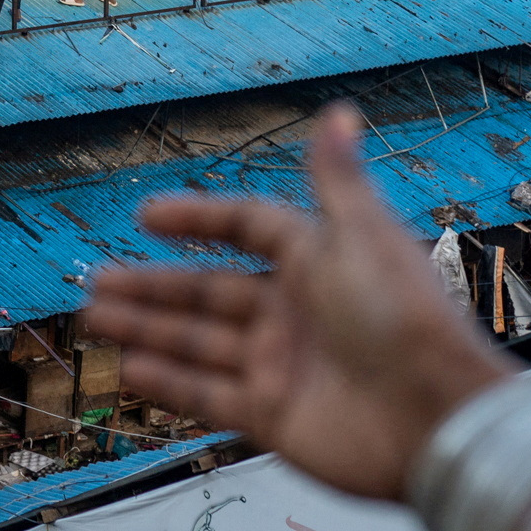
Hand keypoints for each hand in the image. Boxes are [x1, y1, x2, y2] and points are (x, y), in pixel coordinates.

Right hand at [80, 103, 514, 502]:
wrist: (436, 419)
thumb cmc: (405, 320)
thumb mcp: (363, 237)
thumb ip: (337, 179)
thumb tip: (340, 111)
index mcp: (317, 264)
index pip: (247, 231)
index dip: (199, 221)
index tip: (147, 216)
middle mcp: (294, 314)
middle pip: (208, 293)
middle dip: (152, 285)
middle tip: (97, 278)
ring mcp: (281, 367)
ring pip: (198, 343)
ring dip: (146, 328)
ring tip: (94, 317)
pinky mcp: (274, 418)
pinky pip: (209, 397)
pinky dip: (168, 384)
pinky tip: (128, 368)